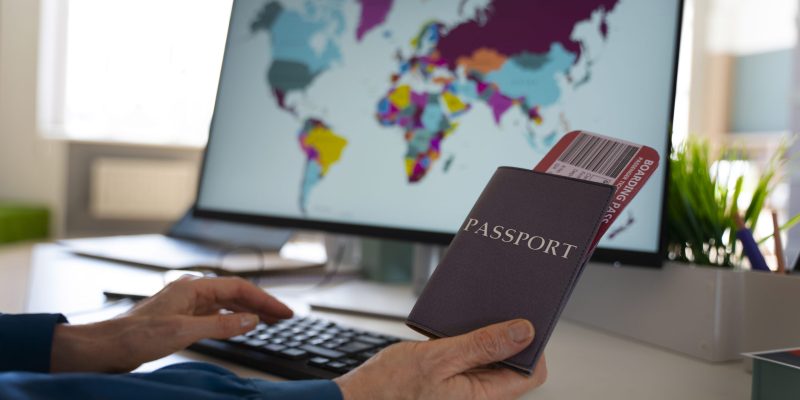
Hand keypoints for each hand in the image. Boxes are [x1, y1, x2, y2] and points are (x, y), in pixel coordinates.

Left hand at [51, 276, 292, 372]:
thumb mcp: (184, 331)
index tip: (283, 312)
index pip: (239, 289)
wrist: (106, 347)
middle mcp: (191, 292)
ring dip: (249, 311)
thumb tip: (250, 320)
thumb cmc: (135, 336)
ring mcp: (186, 305)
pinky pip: (215, 314)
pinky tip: (240, 326)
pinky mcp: (181, 318)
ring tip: (269, 321)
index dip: (264, 300)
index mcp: (193, 287)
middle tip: (284, 316)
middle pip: (235, 294)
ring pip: (226, 303)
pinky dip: (232, 319)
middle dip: (261, 304)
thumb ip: (221, 325)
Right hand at [335, 319, 545, 399]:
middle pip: (513, 364)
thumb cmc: (390, 388)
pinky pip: (471, 360)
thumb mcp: (439, 358)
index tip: (523, 318)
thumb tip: (524, 332)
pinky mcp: (451, 383)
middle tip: (495, 309)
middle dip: (507, 336)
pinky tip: (453, 328)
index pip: (531, 374)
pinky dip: (467, 341)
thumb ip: (483, 345)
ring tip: (470, 316)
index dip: (532, 345)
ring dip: (484, 336)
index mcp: (483, 397)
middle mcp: (479, 397)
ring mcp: (465, 391)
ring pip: (491, 360)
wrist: (358, 399)